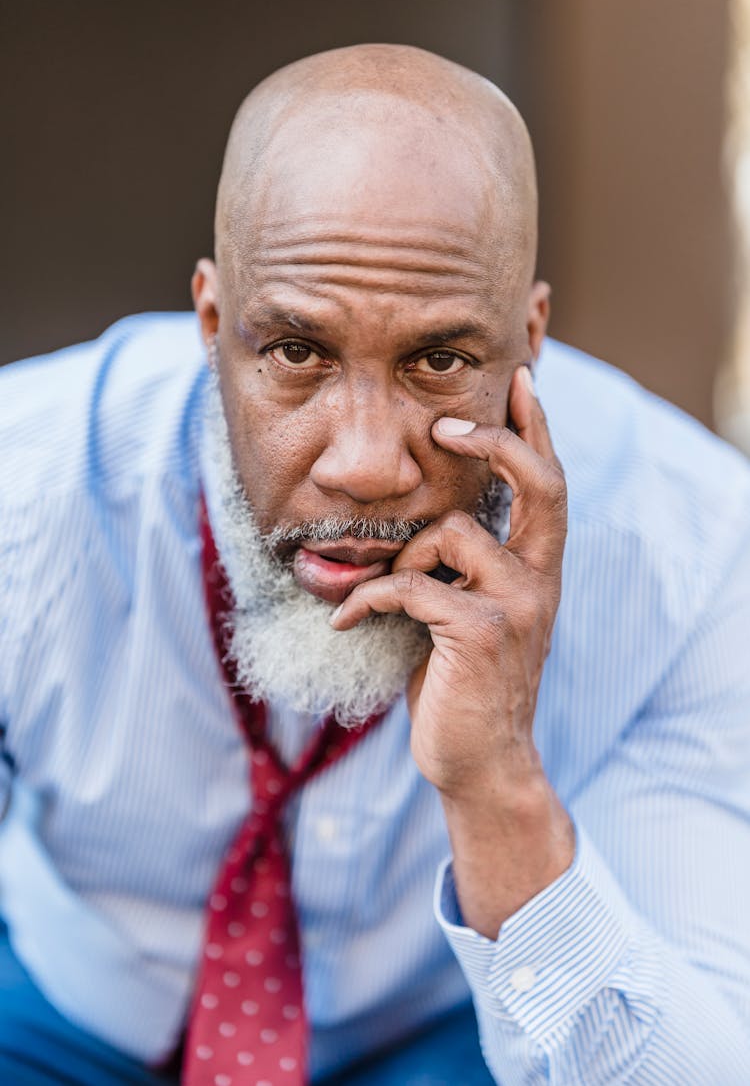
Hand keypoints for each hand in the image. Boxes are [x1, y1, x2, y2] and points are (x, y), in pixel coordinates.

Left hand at [330, 364, 572, 932]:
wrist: (479, 762)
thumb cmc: (463, 682)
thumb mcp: (468, 613)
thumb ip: (461, 568)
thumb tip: (421, 523)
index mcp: (537, 568)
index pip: (548, 484)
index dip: (536, 430)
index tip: (522, 380)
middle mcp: (540, 579)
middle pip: (539, 483)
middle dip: (496, 441)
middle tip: (446, 427)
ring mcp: (518, 605)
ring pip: (451, 531)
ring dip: (400, 555)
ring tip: (377, 596)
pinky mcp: (481, 633)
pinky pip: (410, 586)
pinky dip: (367, 600)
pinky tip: (347, 623)